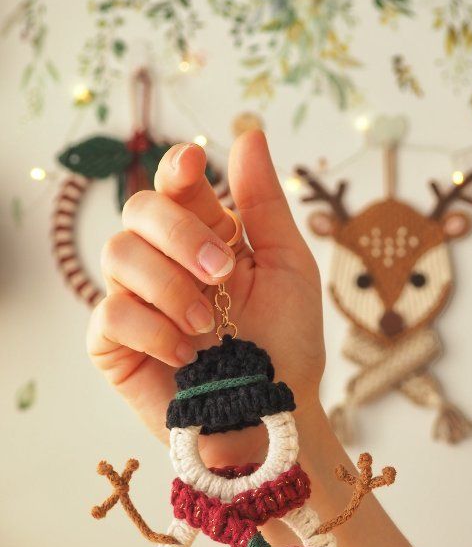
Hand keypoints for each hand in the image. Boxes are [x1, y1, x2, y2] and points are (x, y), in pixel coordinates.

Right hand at [87, 130, 324, 465]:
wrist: (275, 415)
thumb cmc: (287, 345)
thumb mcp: (288, 267)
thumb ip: (264, 203)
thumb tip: (249, 131)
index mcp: (204, 236)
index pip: (173, 183)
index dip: (176, 167)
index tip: (194, 164)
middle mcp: (164, 261)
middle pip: (138, 209)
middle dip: (181, 234)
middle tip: (223, 273)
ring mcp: (135, 301)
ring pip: (117, 253)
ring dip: (169, 285)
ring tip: (208, 324)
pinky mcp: (113, 345)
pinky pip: (109, 314)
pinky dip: (152, 330)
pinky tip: (187, 354)